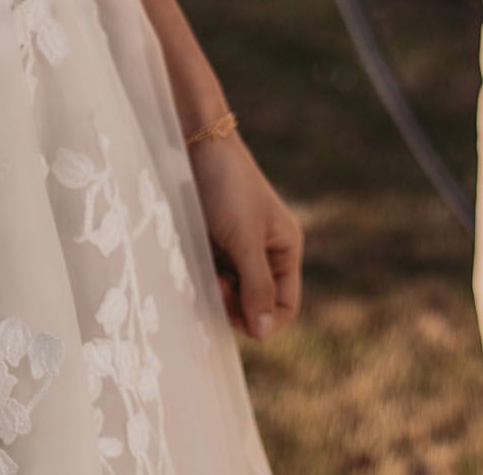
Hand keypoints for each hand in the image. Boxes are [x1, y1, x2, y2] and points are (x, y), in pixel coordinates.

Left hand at [187, 131, 303, 341]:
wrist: (197, 146)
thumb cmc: (228, 189)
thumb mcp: (245, 240)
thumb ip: (257, 287)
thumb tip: (265, 335)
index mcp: (285, 248)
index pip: (285, 306)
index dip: (264, 320)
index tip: (236, 313)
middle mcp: (266, 251)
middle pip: (257, 303)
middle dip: (236, 304)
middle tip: (217, 285)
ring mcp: (240, 248)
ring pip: (233, 292)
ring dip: (219, 291)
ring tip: (206, 271)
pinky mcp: (216, 242)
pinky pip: (215, 275)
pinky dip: (206, 276)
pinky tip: (197, 263)